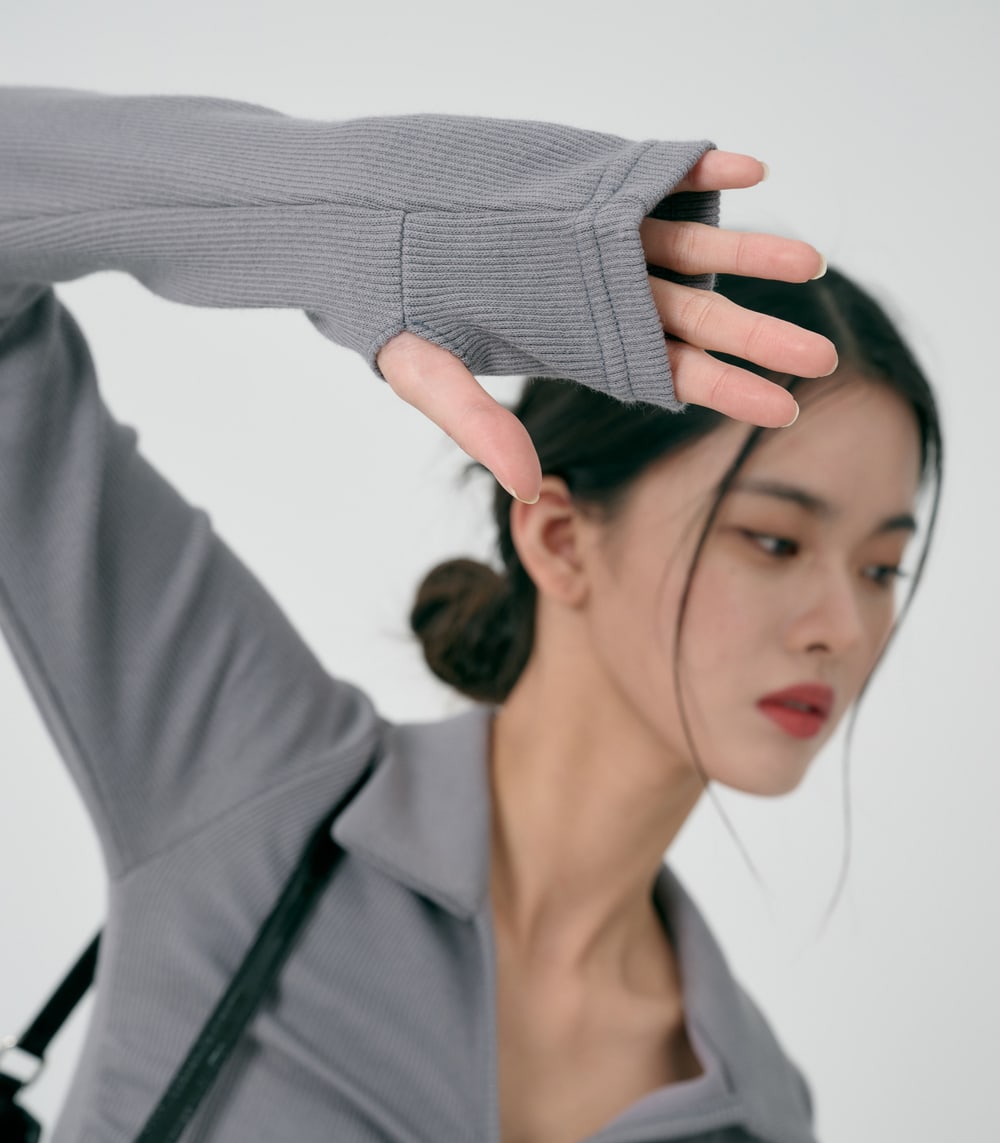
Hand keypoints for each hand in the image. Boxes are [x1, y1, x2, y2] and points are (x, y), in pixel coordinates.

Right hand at [376, 151, 835, 502]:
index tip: (783, 415)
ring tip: (813, 266)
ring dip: (750, 256)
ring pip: (692, 250)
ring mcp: (604, 238)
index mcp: (582, 346)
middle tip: (824, 360)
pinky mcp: (591, 183)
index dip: (725, 393)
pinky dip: (702, 173)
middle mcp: (606, 294)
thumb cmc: (392, 309)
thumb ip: (481, 427)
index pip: (669, 375)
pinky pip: (659, 178)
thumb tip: (529, 488)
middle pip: (698, 318)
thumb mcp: (428, 375)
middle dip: (760, 338)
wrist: (360, 223)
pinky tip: (751, 173)